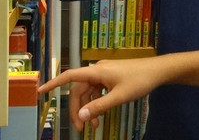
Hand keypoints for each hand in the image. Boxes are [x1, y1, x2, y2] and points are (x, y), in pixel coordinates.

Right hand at [38, 59, 162, 131]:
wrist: (158, 71)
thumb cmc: (139, 81)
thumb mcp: (119, 97)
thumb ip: (99, 106)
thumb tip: (81, 116)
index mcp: (96, 71)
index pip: (69, 77)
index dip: (53, 84)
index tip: (40, 92)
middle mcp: (97, 70)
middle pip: (79, 90)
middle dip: (77, 109)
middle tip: (80, 128)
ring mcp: (104, 73)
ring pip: (88, 92)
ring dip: (88, 108)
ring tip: (94, 126)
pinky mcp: (111, 77)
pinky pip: (97, 90)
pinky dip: (96, 103)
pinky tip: (100, 115)